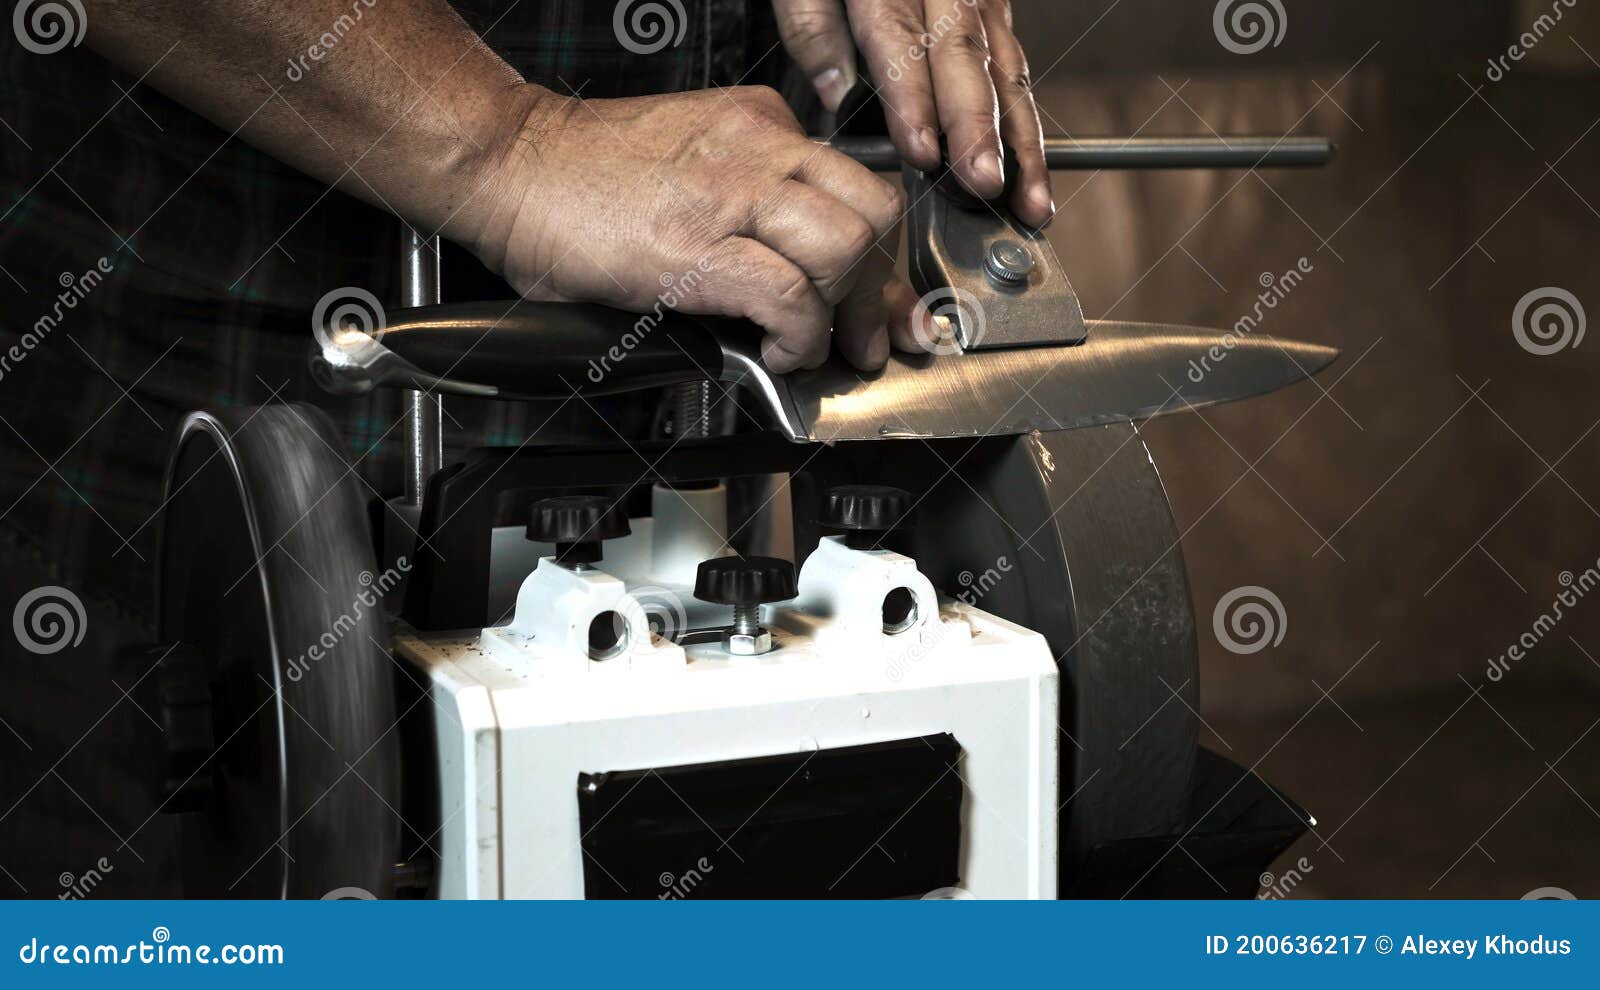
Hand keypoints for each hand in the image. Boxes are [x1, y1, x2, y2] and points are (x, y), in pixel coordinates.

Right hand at [469, 84, 916, 371]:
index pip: (858, 187)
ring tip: (808, 342)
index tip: (877, 306)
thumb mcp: (691, 167)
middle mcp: (758, 148)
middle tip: (860, 336)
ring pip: (847, 245)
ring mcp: (730, 193)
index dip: (878, 260)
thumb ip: (751, 205)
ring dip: (841, 311)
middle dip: (877, 289)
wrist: (506, 164)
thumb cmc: (580, 178)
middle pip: (874, 211)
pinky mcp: (696, 247)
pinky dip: (798, 337)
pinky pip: (789, 295)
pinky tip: (776, 353)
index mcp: (760, 127)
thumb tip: (800, 278)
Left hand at [773, 0, 1053, 226]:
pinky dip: (1025, 129)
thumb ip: (812, 24)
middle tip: (985, 183)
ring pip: (1006, 71)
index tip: (920, 152)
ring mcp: (982, 0)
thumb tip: (836, 91)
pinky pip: (1016, 73)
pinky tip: (1031, 176)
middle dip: (979, 129)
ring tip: (1029, 200)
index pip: (902, 40)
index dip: (914, 100)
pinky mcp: (998, 16)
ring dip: (1020, 142)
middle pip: (967, 60)